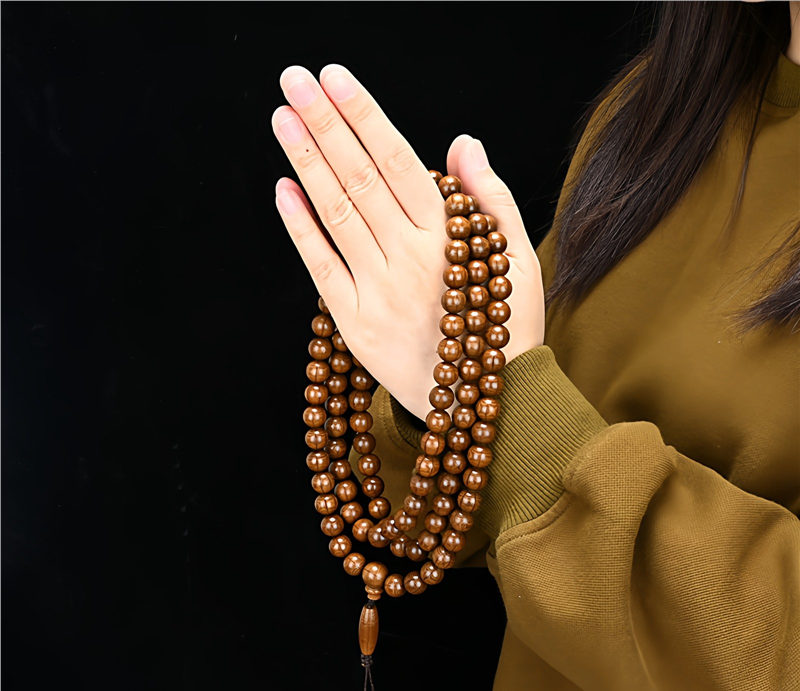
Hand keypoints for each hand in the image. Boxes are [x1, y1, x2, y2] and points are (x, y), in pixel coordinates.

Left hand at [273, 65, 544, 420]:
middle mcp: (409, 258)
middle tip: (294, 80)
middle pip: (359, 177)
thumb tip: (461, 141)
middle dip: (324, 123)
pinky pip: (321, 268)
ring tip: (282, 118)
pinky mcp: (356, 325)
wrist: (490, 402)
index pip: (398, 160)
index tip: (334, 78)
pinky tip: (284, 190)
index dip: (363, 115)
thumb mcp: (515, 255)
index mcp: (448, 237)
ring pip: (336, 214)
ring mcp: (378, 292)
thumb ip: (488, 196)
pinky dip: (300, 228)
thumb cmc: (504, 323)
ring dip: (306, 163)